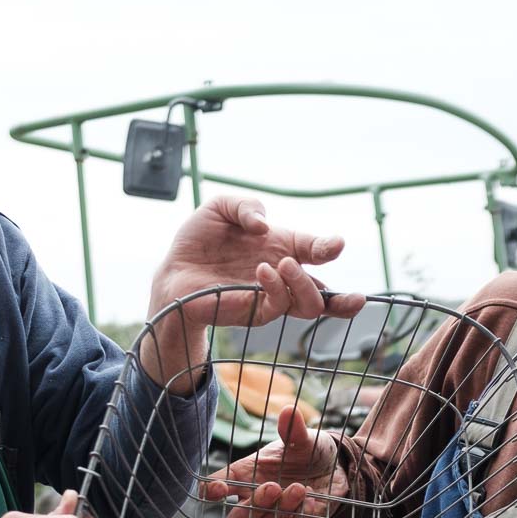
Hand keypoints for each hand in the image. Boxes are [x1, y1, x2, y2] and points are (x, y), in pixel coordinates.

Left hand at [138, 197, 364, 394]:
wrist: (174, 270)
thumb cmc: (199, 242)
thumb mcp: (220, 208)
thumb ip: (246, 205)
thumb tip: (265, 225)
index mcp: (282, 248)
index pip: (316, 251)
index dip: (330, 247)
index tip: (337, 243)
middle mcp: (283, 276)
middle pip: (327, 295)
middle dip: (342, 294)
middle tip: (328, 257)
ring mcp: (271, 297)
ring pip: (311, 305)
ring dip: (305, 282)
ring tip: (284, 263)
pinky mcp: (256, 312)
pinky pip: (280, 305)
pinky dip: (278, 286)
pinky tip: (262, 271)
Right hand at [197, 405, 348, 517]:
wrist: (337, 466)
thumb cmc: (308, 450)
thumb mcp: (302, 438)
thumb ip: (293, 430)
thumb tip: (289, 412)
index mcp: (245, 475)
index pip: (214, 488)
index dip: (210, 492)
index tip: (220, 489)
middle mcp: (255, 499)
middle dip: (250, 509)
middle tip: (272, 487)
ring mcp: (274, 516)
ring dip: (280, 511)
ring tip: (300, 488)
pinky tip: (314, 502)